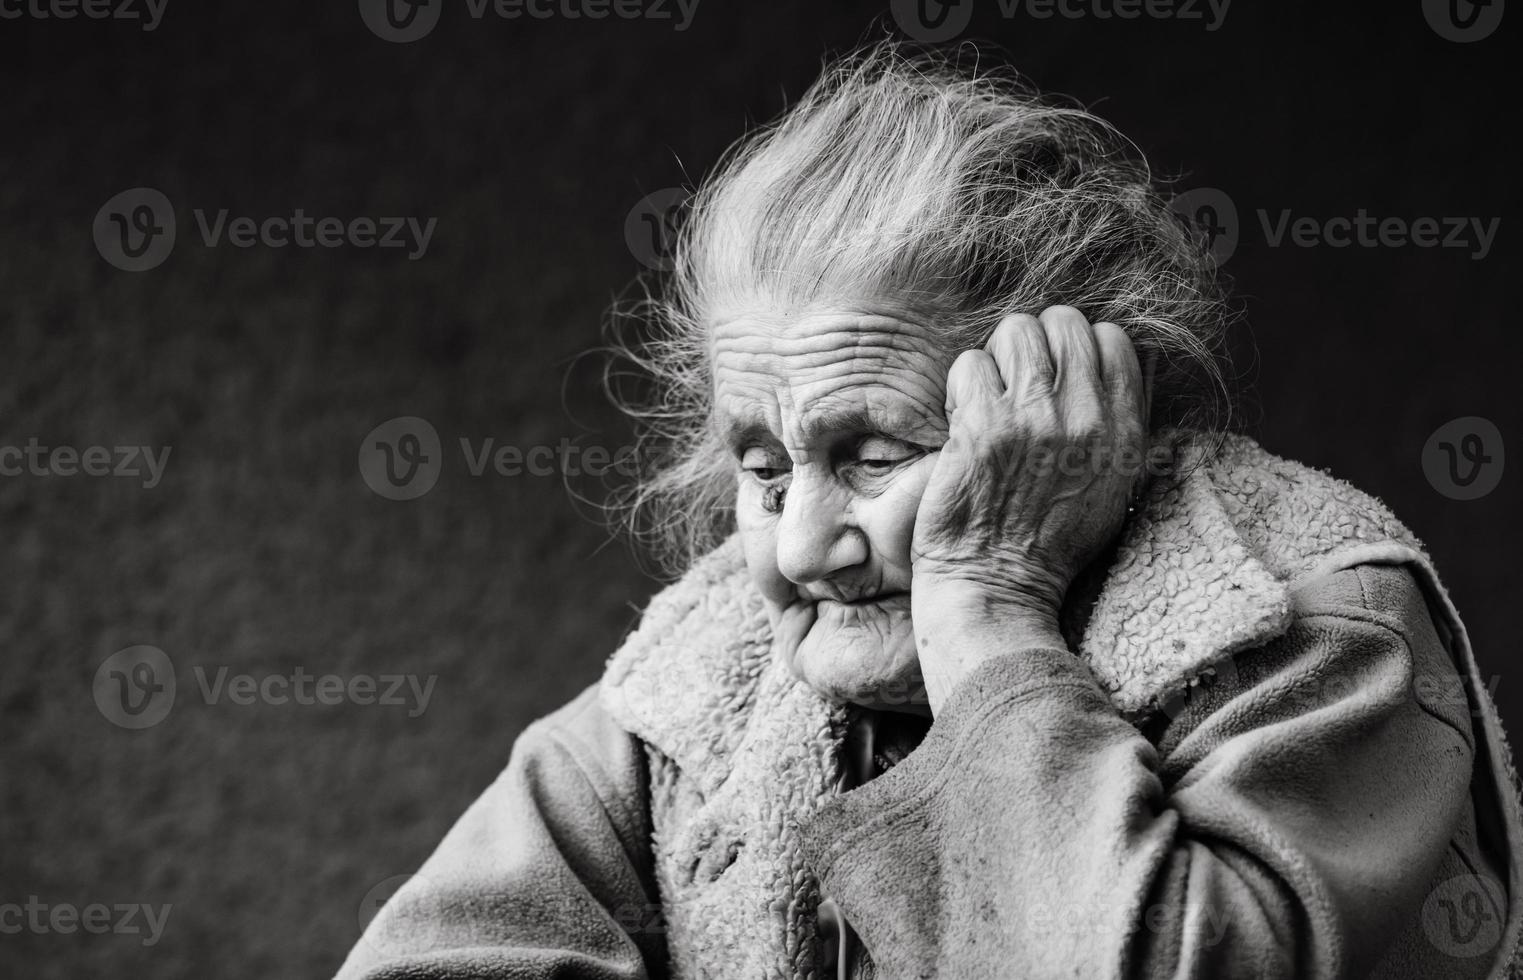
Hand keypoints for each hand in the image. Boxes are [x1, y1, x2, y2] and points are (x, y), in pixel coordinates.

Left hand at [910, 307, 1148, 709]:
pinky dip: (961, 385)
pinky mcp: (981, 428)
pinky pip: (970, 363)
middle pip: (1063, 321)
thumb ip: (1120, 424)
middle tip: (1015, 383)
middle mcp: (1083, 419)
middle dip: (1034, 344)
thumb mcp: (1113, 488)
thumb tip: (1118, 363)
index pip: (1112, 339)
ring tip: (988, 398)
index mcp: (1123, 432)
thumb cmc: (1048, 543)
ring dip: (996, 358)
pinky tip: (963, 419)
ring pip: (1015, 331)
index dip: (1076, 348)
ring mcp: (1031, 420)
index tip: (1054, 378)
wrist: (997, 588)